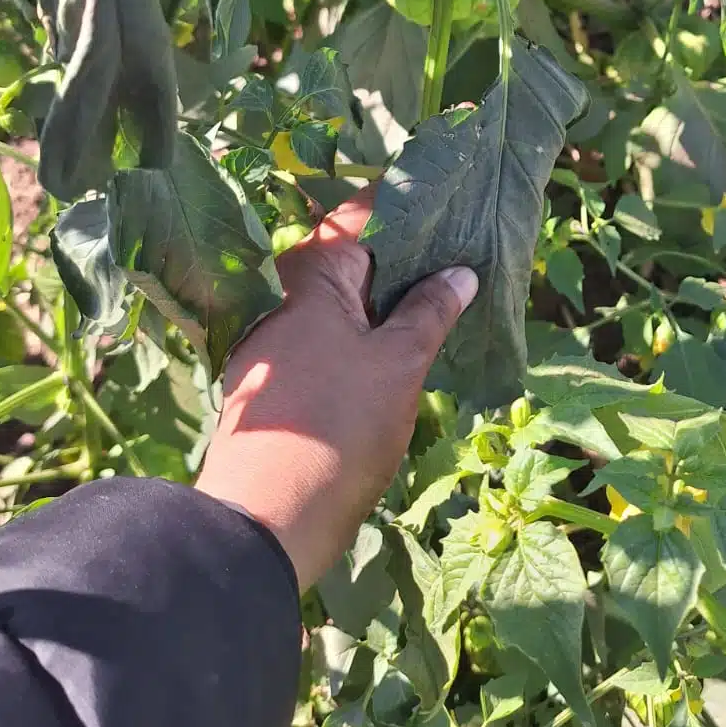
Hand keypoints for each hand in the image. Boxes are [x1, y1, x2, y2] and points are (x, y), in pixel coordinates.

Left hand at [195, 195, 476, 590]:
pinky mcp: (275, 387)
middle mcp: (281, 302)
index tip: (444, 205)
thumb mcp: (399, 364)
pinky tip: (397, 356)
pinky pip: (325, 343)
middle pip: (346, 262)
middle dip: (399, 260)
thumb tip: (459, 272)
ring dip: (382, 304)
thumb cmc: (338, 427)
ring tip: (439, 306)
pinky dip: (360, 339)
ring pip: (337, 307)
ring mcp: (273, 346)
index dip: (398, 208)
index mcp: (308, 280)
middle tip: (456, 259)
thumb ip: (429, 312)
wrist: (266, 521)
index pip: (354, 219)